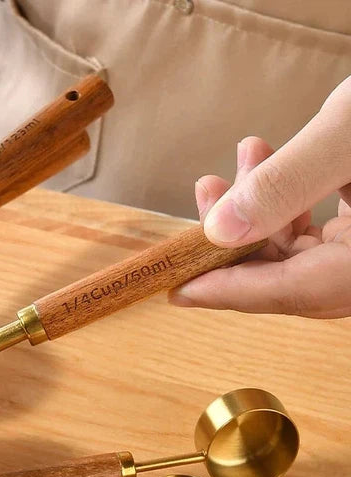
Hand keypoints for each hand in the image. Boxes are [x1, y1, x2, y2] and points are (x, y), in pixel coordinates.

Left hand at [170, 76, 350, 317]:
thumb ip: (288, 183)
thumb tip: (219, 232)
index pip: (292, 291)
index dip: (229, 292)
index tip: (175, 291)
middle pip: (294, 277)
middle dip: (238, 241)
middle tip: (201, 199)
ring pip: (308, 251)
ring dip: (262, 211)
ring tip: (239, 159)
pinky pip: (328, 229)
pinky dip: (293, 200)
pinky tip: (270, 157)